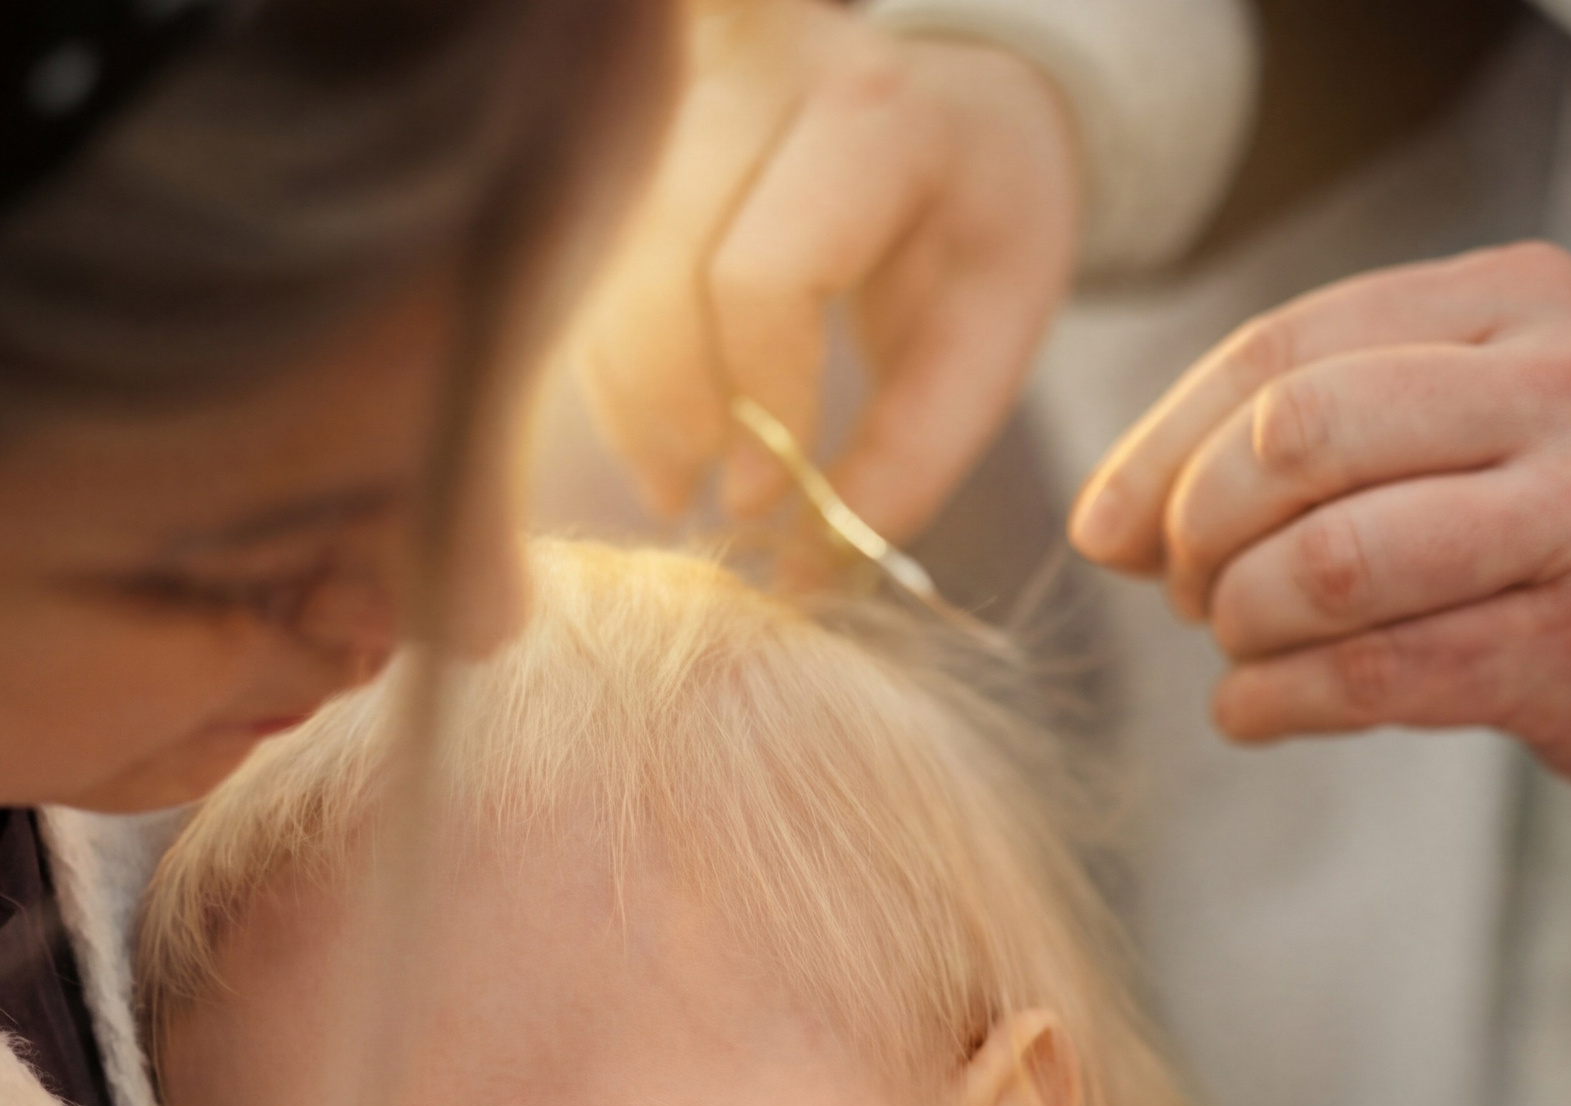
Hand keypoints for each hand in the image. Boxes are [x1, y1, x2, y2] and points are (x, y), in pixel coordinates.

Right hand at [575, 0, 1081, 542]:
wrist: (952, 105)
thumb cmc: (977, 221)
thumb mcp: (988, 336)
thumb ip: (913, 453)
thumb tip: (801, 574)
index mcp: (872, 116)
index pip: (761, 276)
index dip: (753, 403)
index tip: (760, 499)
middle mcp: (758, 67)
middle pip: (658, 270)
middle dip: (672, 410)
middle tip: (696, 502)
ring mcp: (678, 82)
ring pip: (599, 263)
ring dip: (627, 396)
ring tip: (672, 481)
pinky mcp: (630, 120)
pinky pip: (581, 254)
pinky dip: (609, 360)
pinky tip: (651, 426)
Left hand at [1066, 243, 1570, 783]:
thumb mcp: (1492, 397)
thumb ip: (1320, 426)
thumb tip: (1112, 522)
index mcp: (1521, 298)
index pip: (1286, 349)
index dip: (1164, 443)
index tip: (1108, 524)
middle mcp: (1565, 388)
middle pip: (1295, 442)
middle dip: (1199, 530)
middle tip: (1186, 588)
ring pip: (1331, 567)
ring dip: (1239, 622)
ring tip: (1235, 644)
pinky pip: (1373, 678)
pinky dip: (1274, 701)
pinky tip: (1255, 708)